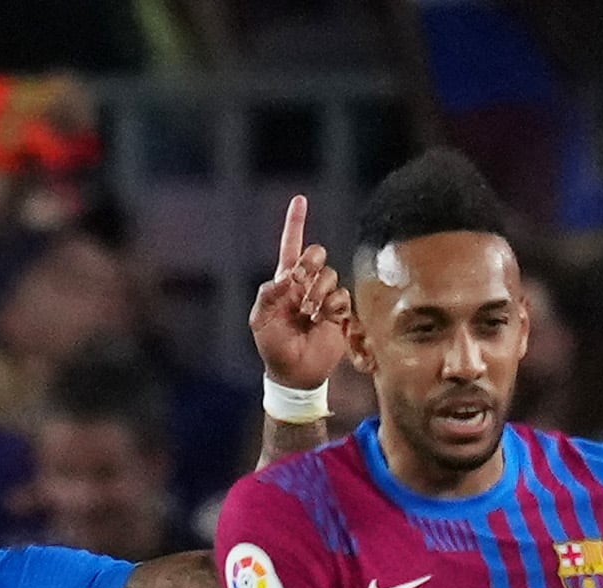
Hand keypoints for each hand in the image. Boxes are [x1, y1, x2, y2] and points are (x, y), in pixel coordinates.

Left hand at [248, 194, 352, 393]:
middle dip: (310, 263)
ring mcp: (323, 297)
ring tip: (308, 315)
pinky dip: (332, 307)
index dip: (295, 222)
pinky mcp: (339, 312)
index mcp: (284, 282)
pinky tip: (323, 321)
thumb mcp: (260, 320)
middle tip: (299, 283)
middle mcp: (305, 285)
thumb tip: (288, 276)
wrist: (294, 372)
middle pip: (316, 253)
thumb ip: (268, 294)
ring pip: (330, 275)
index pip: (290, 246)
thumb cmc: (272, 346)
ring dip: (318, 294)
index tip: (299, 199)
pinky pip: (342, 296)